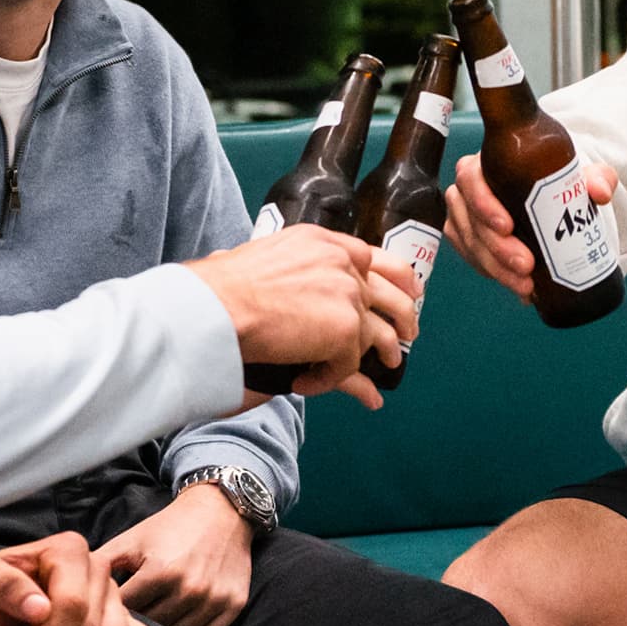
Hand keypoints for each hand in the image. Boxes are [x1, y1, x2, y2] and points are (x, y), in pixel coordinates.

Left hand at [97, 483, 257, 625]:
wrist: (222, 511)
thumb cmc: (170, 526)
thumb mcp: (132, 539)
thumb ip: (101, 563)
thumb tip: (68, 587)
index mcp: (160, 570)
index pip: (126, 612)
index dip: (111, 618)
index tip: (102, 620)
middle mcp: (189, 588)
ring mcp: (213, 600)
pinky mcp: (233, 607)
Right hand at [185, 224, 419, 408]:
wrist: (218, 308)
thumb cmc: (221, 288)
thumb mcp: (260, 257)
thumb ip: (286, 265)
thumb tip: (268, 275)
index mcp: (323, 243)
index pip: (374, 257)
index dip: (395, 277)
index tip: (406, 290)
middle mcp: (342, 265)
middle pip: (391, 292)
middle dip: (404, 315)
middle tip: (408, 333)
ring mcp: (348, 298)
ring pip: (380, 333)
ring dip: (385, 353)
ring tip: (385, 369)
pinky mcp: (346, 332)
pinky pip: (348, 366)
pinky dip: (330, 380)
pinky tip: (310, 383)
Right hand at [444, 156, 617, 301]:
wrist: (550, 201)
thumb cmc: (555, 181)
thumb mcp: (579, 175)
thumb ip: (596, 177)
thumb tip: (599, 192)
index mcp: (488, 164)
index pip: (471, 178)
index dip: (483, 204)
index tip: (508, 226)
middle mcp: (470, 189)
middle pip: (472, 219)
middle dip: (497, 247)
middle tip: (526, 264)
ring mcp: (466, 216)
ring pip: (471, 244)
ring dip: (496, 267)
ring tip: (526, 284)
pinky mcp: (468, 240)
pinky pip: (472, 259)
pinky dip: (494, 274)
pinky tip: (518, 286)